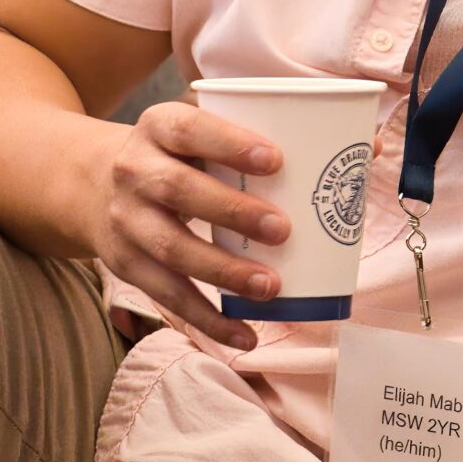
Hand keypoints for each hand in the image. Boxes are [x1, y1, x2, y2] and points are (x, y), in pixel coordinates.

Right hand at [83, 102, 290, 350]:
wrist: (93, 182)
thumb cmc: (181, 153)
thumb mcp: (206, 130)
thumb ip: (276, 136)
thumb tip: (370, 148)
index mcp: (160, 126)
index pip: (189, 129)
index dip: (229, 143)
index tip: (276, 160)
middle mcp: (134, 170)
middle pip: (177, 190)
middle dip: (231, 211)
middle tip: (283, 229)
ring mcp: (126, 220)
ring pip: (170, 249)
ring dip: (222, 271)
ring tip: (271, 287)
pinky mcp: (125, 265)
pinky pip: (166, 296)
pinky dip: (207, 320)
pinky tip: (245, 335)